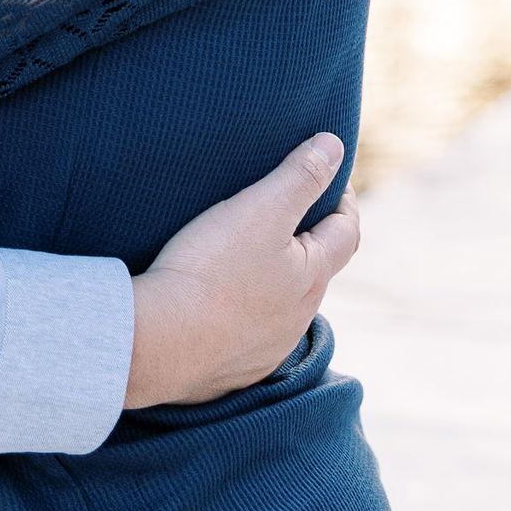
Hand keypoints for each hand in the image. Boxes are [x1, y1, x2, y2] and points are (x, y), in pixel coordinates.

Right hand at [123, 133, 360, 409]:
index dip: (342, 198)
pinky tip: (221, 300)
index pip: (347, 231)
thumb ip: (300, 176)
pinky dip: (246, 310)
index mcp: (312, 275)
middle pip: (317, 269)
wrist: (163, 341)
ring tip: (246, 251)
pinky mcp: (238, 365)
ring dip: (276, 277)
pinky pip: (252, 333)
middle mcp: (300, 316)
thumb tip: (335, 145)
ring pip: (285, 303)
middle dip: (307, 236)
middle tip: (282, 207)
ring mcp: (270, 345)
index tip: (327, 174)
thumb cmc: (213, 268)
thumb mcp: (259, 209)